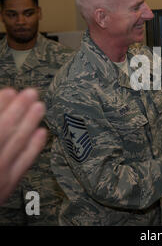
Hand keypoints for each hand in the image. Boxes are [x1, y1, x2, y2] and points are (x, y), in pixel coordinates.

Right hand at [0, 88, 46, 204]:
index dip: (0, 106)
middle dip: (18, 109)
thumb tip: (4, 110)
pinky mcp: (8, 185)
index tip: (9, 91)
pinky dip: (34, 146)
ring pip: (17, 144)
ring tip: (40, 106)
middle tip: (31, 92)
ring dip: (29, 122)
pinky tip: (42, 132)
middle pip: (3, 130)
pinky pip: (24, 163)